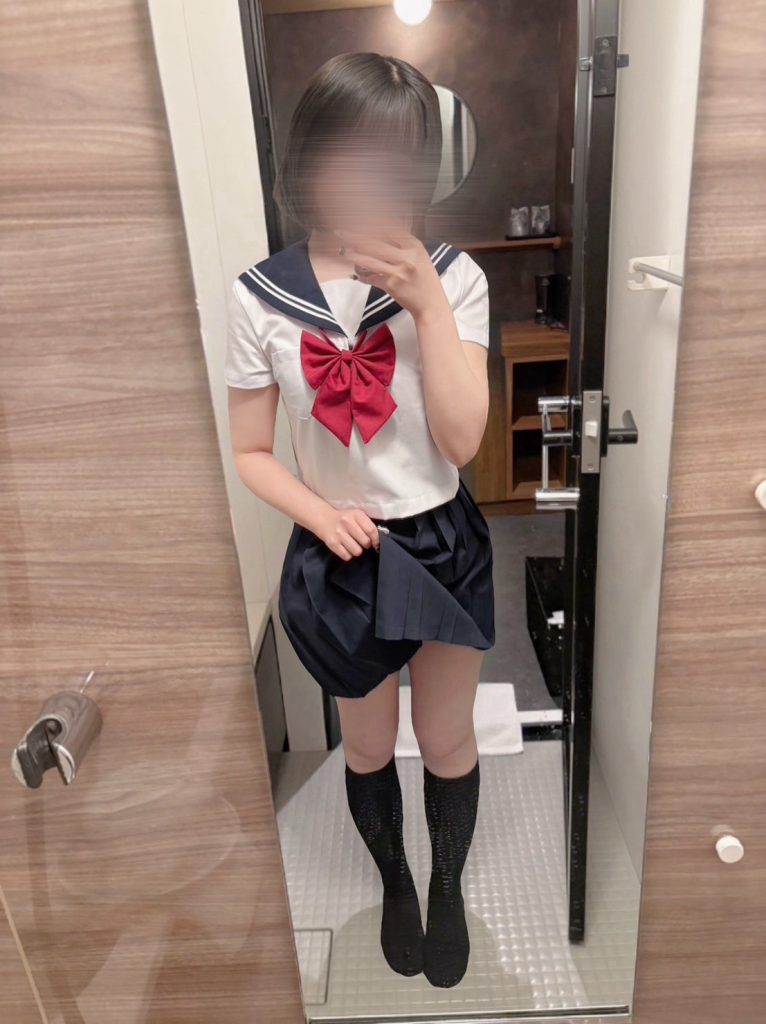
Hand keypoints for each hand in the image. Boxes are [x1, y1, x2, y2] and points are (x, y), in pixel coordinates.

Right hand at [315, 505, 380, 559]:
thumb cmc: (345, 519)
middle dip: (366, 545)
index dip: (376, 539)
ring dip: (357, 550)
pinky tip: (346, 548)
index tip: (375, 543)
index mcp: (356, 514)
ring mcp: (339, 533)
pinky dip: (348, 554)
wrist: (324, 519)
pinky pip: (347, 556)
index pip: (371, 530)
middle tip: (362, 542)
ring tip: (354, 545)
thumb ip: (367, 525)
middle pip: (365, 542)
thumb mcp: (357, 516)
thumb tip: (378, 541)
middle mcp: (347, 523)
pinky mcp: (332, 544)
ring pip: (357, 551)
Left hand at [335, 227, 450, 322]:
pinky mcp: (391, 286)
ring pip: (370, 260)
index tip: (357, 220)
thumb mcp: (420, 256)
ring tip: (343, 250)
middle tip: (340, 232)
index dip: (371, 224)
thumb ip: (405, 242)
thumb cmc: (425, 280)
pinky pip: (371, 278)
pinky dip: (363, 275)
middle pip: (376, 243)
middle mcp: (407, 257)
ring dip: (354, 255)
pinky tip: (358, 274)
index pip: (390, 229)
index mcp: (415, 246)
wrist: (431, 305)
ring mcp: (399, 272)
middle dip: (355, 237)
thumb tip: (385, 227)